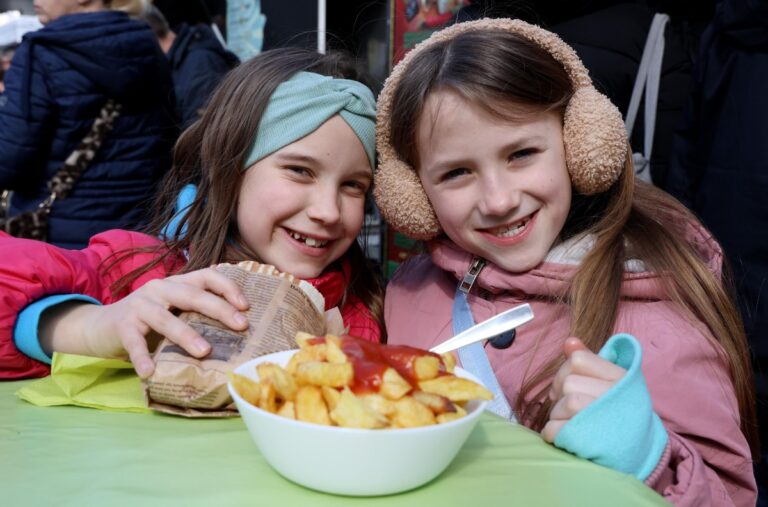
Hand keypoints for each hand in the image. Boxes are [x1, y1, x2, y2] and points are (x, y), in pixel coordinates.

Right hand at [42, 268, 249, 378]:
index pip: (206, 276)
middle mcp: (160, 289)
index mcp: (177, 283)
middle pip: (192, 295)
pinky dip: (142, 357)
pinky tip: (150, 372)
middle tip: (241, 325)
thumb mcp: (175, 311)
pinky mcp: (121, 325)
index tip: (246, 306)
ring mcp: (139, 305)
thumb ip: (197, 315)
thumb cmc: (148, 322)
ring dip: (186, 335)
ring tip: (204, 351)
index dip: (228, 287)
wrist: (101, 326)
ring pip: (166, 318)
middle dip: (219, 309)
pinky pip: (133, 342)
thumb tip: (238, 334)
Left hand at [541, 337, 625, 442]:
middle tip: (566, 407)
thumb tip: (569, 342)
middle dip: (559, 395)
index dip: (565, 370)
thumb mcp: (611, 381)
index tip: (566, 385)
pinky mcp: (592, 441)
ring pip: (564, 404)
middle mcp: (615, 395)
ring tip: (568, 421)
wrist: (640, 450)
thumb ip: (589, 360)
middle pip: (568, 383)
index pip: (578, 360)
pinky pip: (557, 429)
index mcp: (619, 377)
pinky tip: (560, 435)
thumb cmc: (619, 411)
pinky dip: (552, 432)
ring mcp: (605, 419)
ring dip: (557, 414)